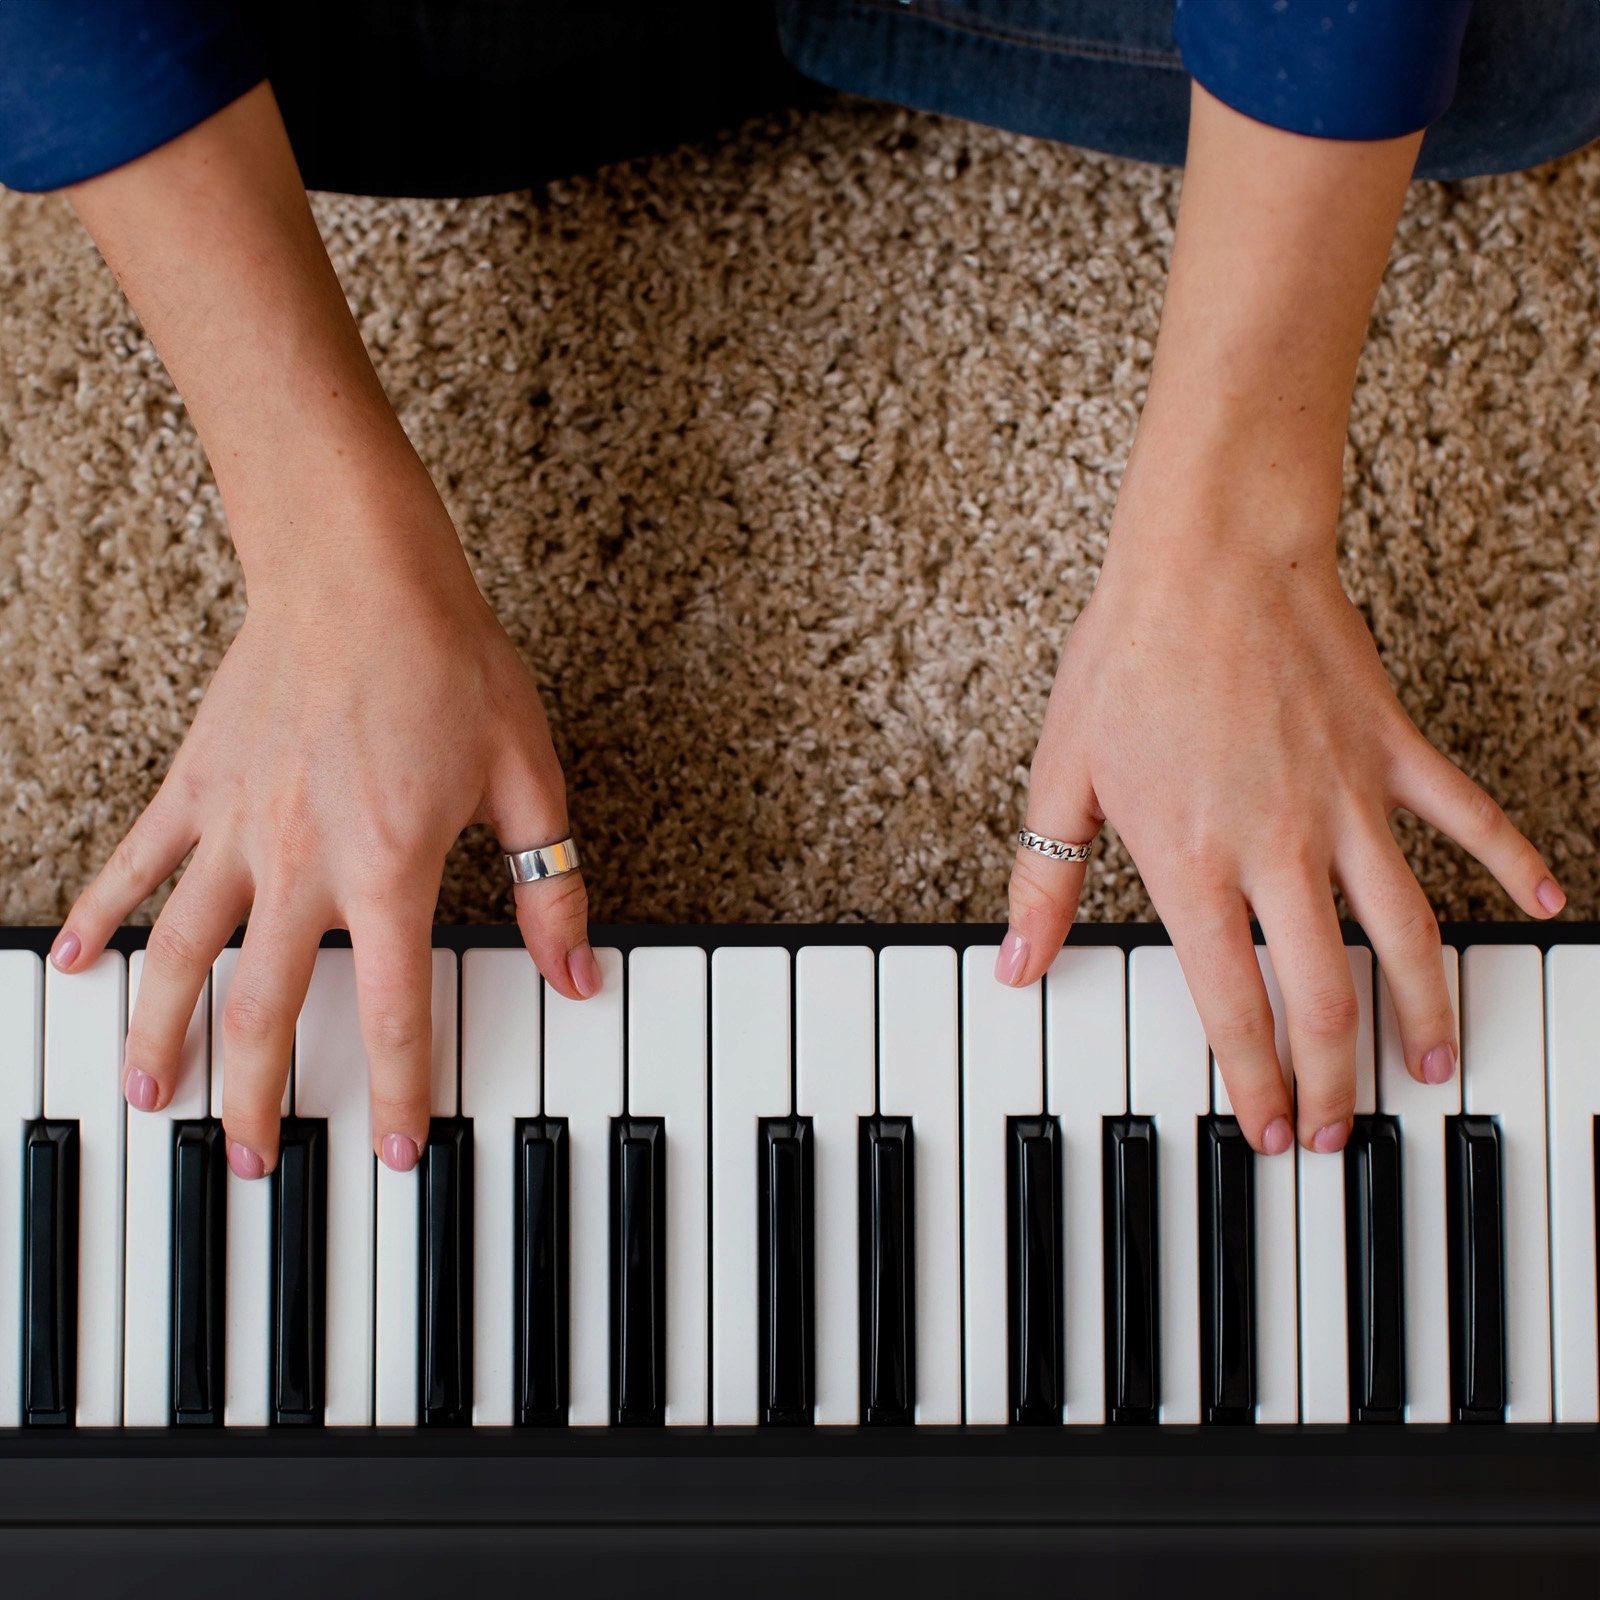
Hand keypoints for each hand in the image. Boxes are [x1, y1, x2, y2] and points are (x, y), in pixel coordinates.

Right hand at [52, 511, 594, 1175]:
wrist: (362, 569)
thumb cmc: (448, 663)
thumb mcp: (526, 777)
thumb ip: (551, 888)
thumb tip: (579, 974)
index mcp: (391, 870)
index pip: (393, 1014)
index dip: (400, 1095)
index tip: (399, 1158)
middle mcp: (301, 863)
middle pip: (265, 1009)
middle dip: (256, 1098)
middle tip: (250, 1164)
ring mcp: (235, 825)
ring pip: (181, 954)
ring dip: (161, 1033)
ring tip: (146, 1096)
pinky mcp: (195, 783)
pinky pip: (135, 862)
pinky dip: (98, 914)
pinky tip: (69, 962)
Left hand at [1002, 524, 1561, 1153]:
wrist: (1206, 553)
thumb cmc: (1127, 657)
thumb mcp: (1060, 776)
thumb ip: (1044, 884)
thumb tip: (1015, 967)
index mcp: (1191, 861)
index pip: (1230, 1006)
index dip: (1253, 1083)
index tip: (1271, 1131)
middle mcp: (1277, 846)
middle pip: (1322, 994)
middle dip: (1337, 1077)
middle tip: (1349, 1131)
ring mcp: (1347, 800)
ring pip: (1405, 930)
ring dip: (1422, 1007)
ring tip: (1433, 1063)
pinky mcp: (1393, 750)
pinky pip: (1467, 816)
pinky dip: (1512, 859)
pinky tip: (1542, 903)